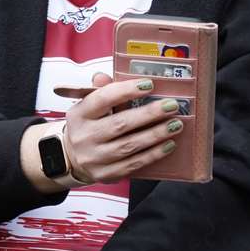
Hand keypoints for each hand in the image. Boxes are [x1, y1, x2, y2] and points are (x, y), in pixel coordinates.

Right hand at [59, 73, 184, 184]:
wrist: (74, 158)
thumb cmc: (90, 126)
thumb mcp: (90, 106)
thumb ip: (101, 91)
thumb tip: (103, 76)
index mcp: (79, 114)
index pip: (102, 99)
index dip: (126, 91)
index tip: (149, 84)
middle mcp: (84, 137)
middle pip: (120, 124)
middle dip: (149, 114)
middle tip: (172, 106)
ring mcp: (94, 158)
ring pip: (129, 145)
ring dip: (156, 134)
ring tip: (176, 124)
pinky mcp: (105, 174)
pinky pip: (133, 164)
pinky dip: (153, 154)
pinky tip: (168, 144)